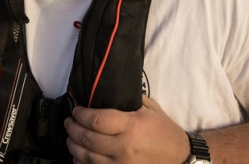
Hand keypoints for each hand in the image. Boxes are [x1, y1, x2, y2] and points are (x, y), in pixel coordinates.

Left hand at [64, 95, 188, 163]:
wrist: (180, 158)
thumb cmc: (164, 131)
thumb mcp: (150, 109)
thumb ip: (129, 100)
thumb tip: (106, 92)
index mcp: (131, 126)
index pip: (96, 120)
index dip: (81, 114)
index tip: (76, 111)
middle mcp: (124, 146)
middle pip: (87, 138)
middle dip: (73, 129)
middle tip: (69, 122)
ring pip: (87, 157)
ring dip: (73, 146)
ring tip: (70, 139)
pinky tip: (78, 157)